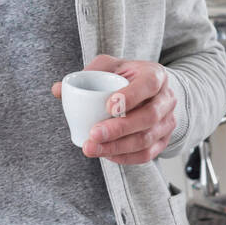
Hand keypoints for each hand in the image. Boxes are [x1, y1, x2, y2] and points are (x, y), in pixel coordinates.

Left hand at [50, 55, 176, 163]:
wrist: (154, 91)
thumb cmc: (128, 77)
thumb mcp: (111, 67)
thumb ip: (87, 74)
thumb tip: (58, 90)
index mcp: (156, 75)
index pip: (148, 85)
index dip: (131, 97)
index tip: (108, 106)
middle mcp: (167, 99)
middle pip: (148, 117)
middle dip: (119, 129)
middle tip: (93, 134)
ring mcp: (168, 122)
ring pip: (146, 139)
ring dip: (118, 147)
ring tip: (92, 148)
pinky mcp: (163, 140)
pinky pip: (147, 154)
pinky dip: (125, 157)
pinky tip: (107, 155)